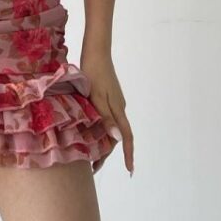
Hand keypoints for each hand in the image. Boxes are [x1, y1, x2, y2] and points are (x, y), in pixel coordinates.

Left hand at [79, 50, 133, 175]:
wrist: (96, 51)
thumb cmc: (94, 72)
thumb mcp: (96, 96)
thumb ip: (105, 117)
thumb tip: (116, 139)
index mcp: (118, 110)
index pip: (125, 137)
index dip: (128, 154)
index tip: (129, 170)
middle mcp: (119, 107)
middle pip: (117, 135)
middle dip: (108, 152)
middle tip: (94, 167)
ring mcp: (114, 101)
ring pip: (111, 126)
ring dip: (103, 141)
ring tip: (90, 153)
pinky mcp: (108, 95)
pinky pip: (107, 117)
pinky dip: (101, 128)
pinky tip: (90, 130)